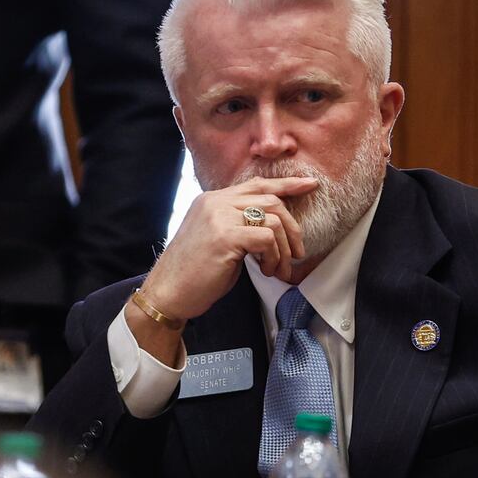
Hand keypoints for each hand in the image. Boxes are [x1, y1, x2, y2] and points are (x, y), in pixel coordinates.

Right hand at [138, 176, 317, 322]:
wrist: (167, 293)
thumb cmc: (194, 274)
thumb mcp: (218, 240)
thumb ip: (239, 226)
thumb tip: (273, 229)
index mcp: (212, 200)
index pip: (256, 184)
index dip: (287, 184)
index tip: (309, 185)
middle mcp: (216, 202)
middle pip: (271, 200)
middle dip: (292, 228)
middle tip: (297, 254)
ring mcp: (219, 216)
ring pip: (273, 220)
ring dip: (284, 249)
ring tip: (277, 270)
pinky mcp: (225, 236)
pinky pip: (267, 238)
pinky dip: (274, 256)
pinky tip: (266, 270)